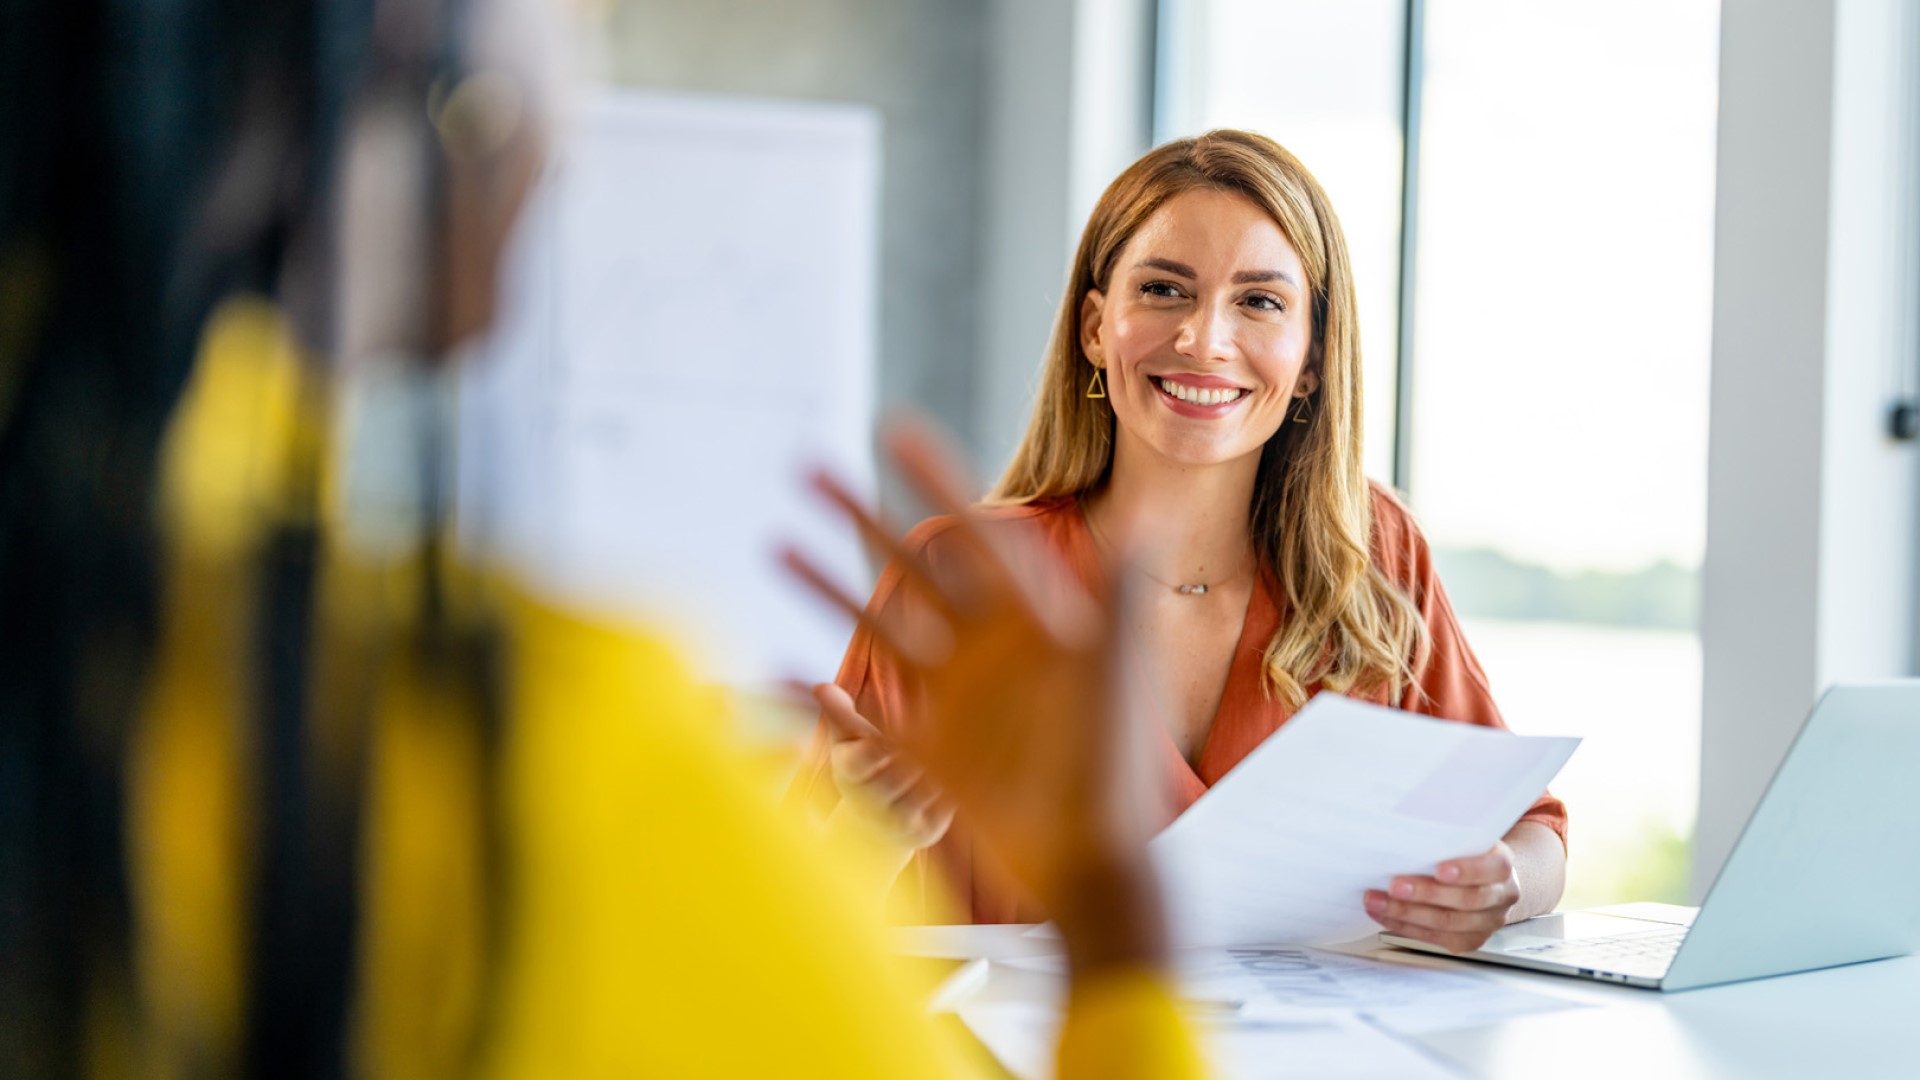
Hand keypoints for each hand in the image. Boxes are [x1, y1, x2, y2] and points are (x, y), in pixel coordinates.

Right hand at [785, 420, 1170, 974]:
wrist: (1098, 859)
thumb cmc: (1116, 762)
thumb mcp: (1119, 667)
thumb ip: (1120, 596)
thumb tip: (1141, 518)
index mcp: (1028, 618)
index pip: (970, 532)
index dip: (933, 478)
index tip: (893, 427)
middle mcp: (982, 649)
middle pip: (907, 567)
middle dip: (859, 515)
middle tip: (808, 466)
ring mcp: (950, 700)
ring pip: (875, 628)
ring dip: (824, 585)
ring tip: (776, 541)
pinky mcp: (927, 757)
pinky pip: (861, 718)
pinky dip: (816, 698)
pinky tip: (774, 669)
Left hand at [1364, 841, 1521, 953]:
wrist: (1485, 879)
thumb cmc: (1466, 852)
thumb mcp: (1465, 836)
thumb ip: (1447, 835)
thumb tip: (1406, 825)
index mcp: (1502, 866)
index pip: (1492, 869)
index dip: (1467, 871)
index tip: (1438, 869)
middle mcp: (1501, 897)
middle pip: (1466, 900)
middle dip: (1425, 894)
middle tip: (1394, 886)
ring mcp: (1487, 923)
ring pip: (1447, 923)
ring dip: (1406, 913)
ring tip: (1376, 901)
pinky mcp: (1468, 940)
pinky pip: (1435, 938)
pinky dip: (1404, 925)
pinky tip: (1383, 914)